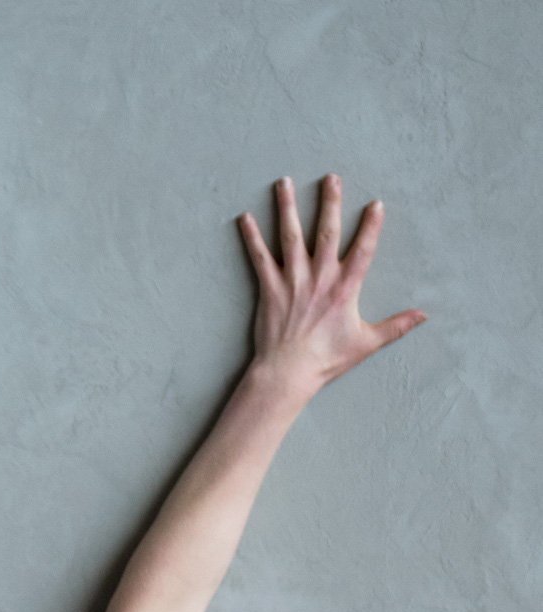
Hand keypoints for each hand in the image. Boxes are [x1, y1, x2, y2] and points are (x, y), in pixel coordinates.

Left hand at [240, 174, 424, 392]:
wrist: (287, 374)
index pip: (363, 248)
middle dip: (329, 202)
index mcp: (345, 287)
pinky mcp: (269, 289)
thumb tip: (425, 316)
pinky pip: (259, 258)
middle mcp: (320, 277)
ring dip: (287, 207)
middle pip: (327, 231)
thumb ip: (396, 325)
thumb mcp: (366, 343)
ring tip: (283, 182)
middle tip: (330, 178)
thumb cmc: (326, 361)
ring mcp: (293, 281)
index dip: (371, 226)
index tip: (375, 203)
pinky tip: (245, 218)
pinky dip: (251, 238)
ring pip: (290, 236)